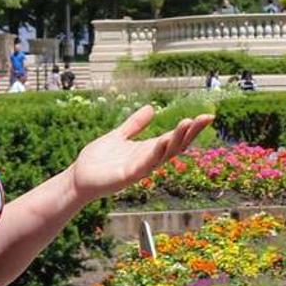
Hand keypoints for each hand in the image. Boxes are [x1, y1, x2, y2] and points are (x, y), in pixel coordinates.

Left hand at [70, 105, 215, 200]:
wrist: (78, 177)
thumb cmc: (98, 160)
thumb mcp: (119, 136)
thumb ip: (135, 124)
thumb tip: (152, 108)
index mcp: (147, 150)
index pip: (174, 138)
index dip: (190, 129)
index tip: (206, 116)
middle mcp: (148, 160)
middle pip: (175, 146)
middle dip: (190, 133)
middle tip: (205, 118)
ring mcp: (139, 169)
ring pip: (163, 154)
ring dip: (176, 140)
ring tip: (187, 124)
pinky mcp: (127, 176)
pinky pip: (145, 164)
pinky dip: (155, 154)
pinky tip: (163, 141)